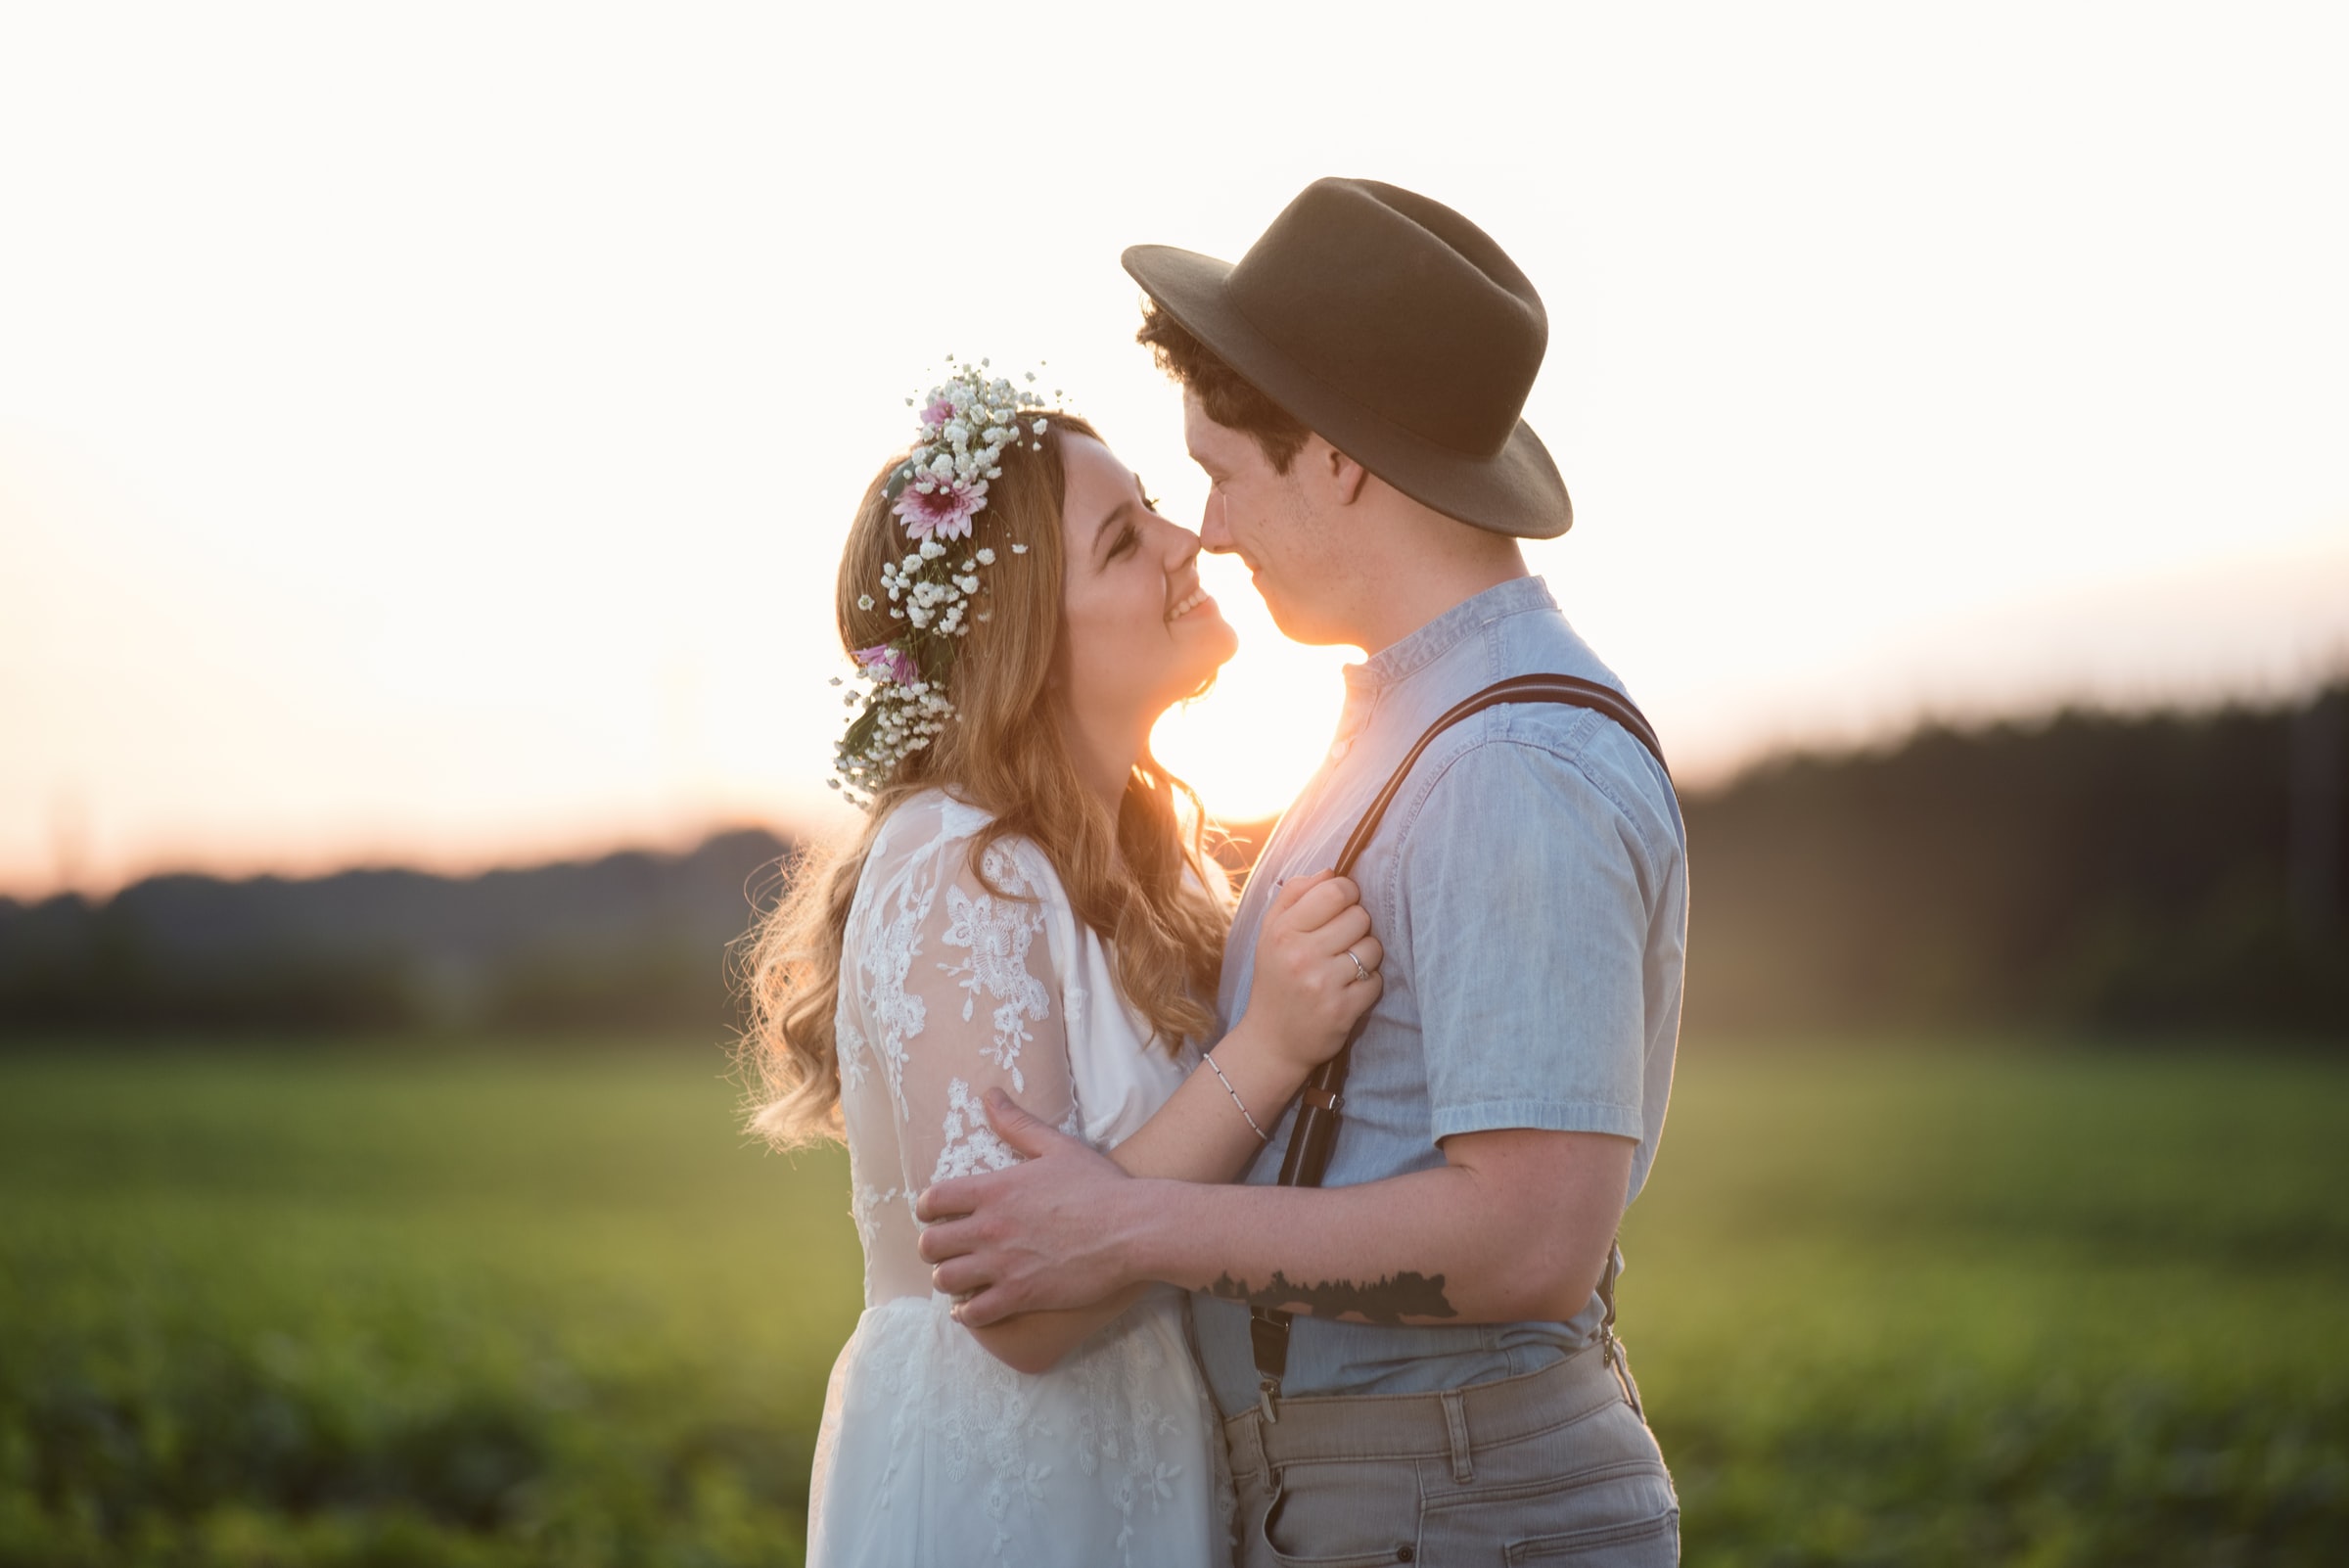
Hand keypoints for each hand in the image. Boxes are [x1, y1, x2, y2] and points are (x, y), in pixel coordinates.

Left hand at [914, 1088, 1144, 1326]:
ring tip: (961, 1277)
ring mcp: (1003, 1265)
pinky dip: (968, 1314)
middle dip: (934, 1247)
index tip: (935, 1214)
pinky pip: (974, 1315)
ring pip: (945, 1280)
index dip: (926, 1209)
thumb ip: (1017, 1124)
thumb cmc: (1100, 1186)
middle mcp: (991, 1228)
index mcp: (994, 1190)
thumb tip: (990, 1095)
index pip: (931, 1200)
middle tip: (949, 1249)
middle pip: (930, 1244)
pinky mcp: (1021, 1296)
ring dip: (948, 1279)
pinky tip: (974, 1308)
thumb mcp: (1057, 1146)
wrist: (1134, 1229)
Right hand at [1238, 869, 1383, 1072]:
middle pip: (1360, 916)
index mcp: (1282, 931)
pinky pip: (1376, 980)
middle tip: (1340, 943)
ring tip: (1344, 967)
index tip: (1342, 907)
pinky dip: (1367, 984)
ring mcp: (1323, 984)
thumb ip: (1295, 895)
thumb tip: (1331, 871)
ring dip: (1365, 956)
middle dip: (1357, 927)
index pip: (1335, 891)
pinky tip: (1348, 990)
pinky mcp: (1343, 1010)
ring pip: (1373, 947)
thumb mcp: (1270, 933)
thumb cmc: (1275, 980)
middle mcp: (1301, 955)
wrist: (1272, 1042)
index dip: (1347, 894)